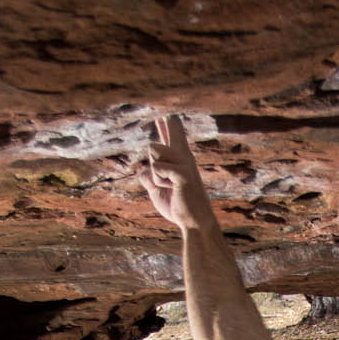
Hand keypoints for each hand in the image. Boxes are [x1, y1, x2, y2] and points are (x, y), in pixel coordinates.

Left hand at [139, 114, 210, 228]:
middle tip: (170, 184)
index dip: (168, 125)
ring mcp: (184, 162)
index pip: (173, 135)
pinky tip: (173, 188)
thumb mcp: (156, 190)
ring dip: (155, 174)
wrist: (194, 222)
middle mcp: (184, 156)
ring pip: (153, 150)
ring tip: (171, 186)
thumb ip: (148, 177)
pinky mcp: (183, 171)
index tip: (165, 116)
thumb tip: (144, 170)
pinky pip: (156, 167)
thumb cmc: (178, 206)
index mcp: (179, 159)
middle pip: (154, 142)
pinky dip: (159, 181)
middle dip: (153, 165)